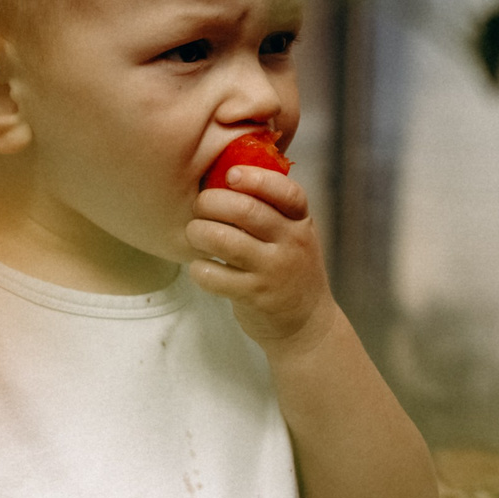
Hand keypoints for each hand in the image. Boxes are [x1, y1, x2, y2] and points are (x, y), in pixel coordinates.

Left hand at [187, 163, 332, 346]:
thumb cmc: (288, 268)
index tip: (229, 176)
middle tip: (198, 207)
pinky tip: (199, 267)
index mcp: (300, 220)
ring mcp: (275, 271)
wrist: (306, 323)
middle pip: (246, 211)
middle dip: (211, 203)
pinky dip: (199, 269)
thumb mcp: (291, 234)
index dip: (255, 179)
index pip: (286, 191)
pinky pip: (217, 277)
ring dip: (199, 232)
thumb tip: (221, 174)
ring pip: (227, 241)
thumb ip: (270, 209)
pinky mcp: (257, 296)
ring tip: (193, 234)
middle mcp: (292, 242)